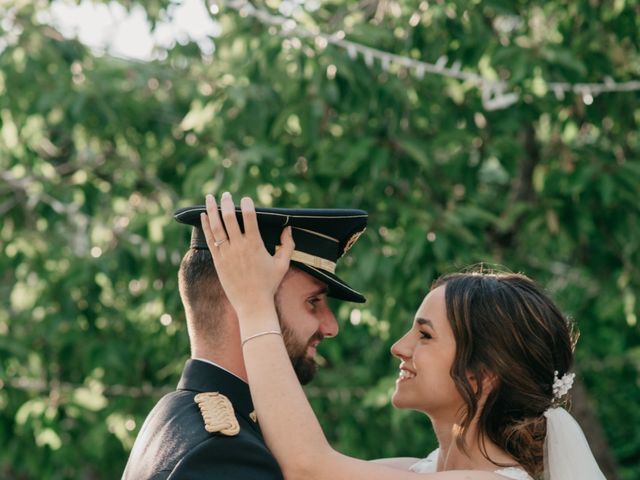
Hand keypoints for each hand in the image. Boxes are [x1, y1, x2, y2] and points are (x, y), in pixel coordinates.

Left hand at [200, 192, 294, 316]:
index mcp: (255, 245)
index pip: (250, 219)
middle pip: (230, 219)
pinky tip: (203, 215)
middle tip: (226, 194)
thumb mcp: (282, 264)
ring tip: (210, 197)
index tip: (246, 198)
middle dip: (227, 203)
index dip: (247, 206)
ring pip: (216, 227)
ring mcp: (226, 254)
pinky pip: (210, 240)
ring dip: (212, 210)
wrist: (252, 304)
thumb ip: (287, 245)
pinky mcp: (218, 261)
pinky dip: (206, 226)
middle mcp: (239, 247)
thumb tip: (288, 229)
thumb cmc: (269, 284)